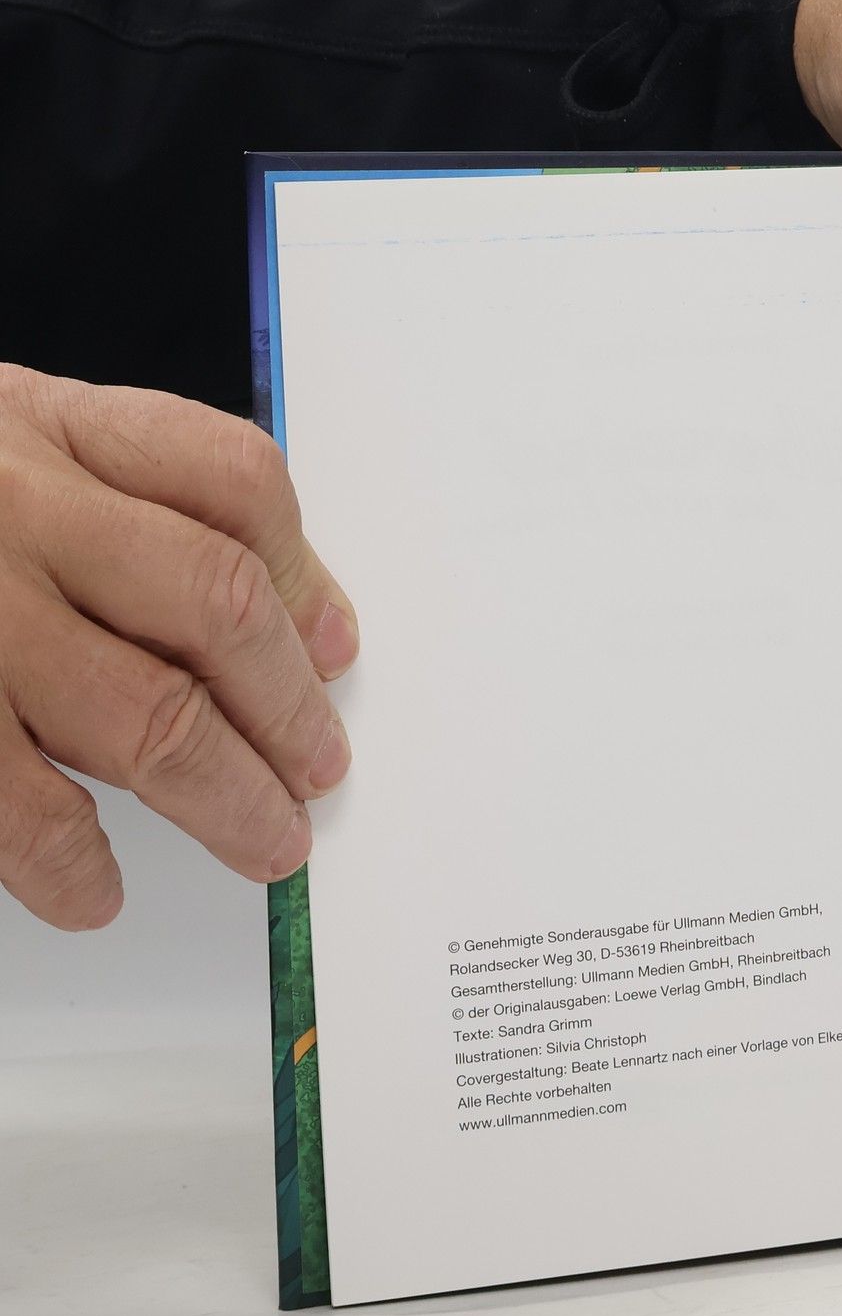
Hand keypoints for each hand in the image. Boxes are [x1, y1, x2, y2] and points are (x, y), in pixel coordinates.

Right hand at [0, 366, 358, 928]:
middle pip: (211, 602)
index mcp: (51, 426)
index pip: (232, 479)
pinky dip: (64, 858)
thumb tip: (316, 627)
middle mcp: (12, 508)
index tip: (335, 653)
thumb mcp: (18, 435)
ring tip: (264, 839)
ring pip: (135, 711)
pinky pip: (11, 797)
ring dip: (219, 793)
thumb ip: (161, 502)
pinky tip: (96, 890)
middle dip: (285, 706)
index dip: (303, 575)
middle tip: (317, 775)